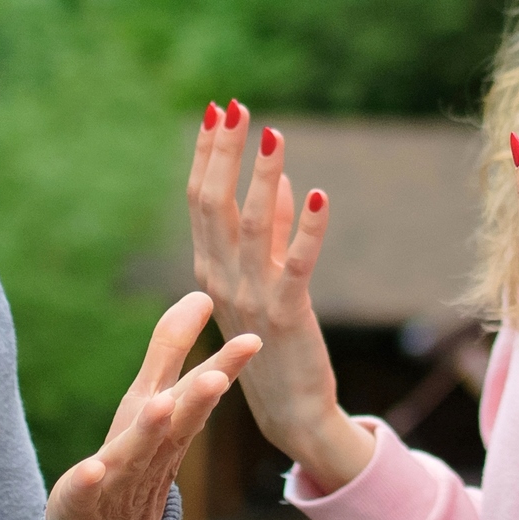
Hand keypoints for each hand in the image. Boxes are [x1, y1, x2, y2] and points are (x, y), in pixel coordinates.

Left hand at [45, 291, 260, 519]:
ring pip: (138, 453)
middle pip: (179, 423)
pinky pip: (85, 491)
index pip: (201, 392)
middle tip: (216, 376)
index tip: (254, 339)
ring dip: (150, 431)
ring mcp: (120, 478)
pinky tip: (90, 469)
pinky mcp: (82, 499)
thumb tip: (201, 294)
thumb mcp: (151, 398)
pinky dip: (89, 481)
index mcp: (170, 425)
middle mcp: (153, 451)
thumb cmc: (133, 458)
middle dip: (197, 400)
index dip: (225, 366)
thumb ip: (172, 348)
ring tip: (161, 406)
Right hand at [188, 99, 374, 492]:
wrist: (289, 413)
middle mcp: (220, 280)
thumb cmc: (272, 345)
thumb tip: (281, 181)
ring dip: (263, 177)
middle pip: (214, 204)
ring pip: (251, 226)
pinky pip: (295, 265)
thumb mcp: (261, 283)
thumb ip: (270, 232)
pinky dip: (305, 230)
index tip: (216, 111)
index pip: (200, 200)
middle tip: (234, 106)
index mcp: (209, 269)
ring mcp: (250, 299)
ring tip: (274, 134)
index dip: (208, 154)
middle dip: (224, 152)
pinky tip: (318, 196)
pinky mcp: (286, 316)